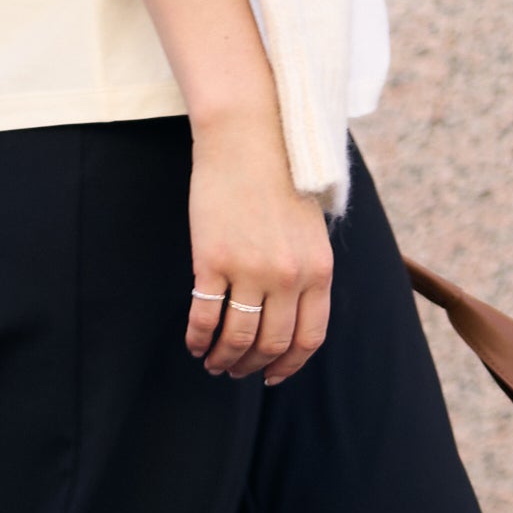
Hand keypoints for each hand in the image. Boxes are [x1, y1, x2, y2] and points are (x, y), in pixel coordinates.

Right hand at [187, 116, 332, 386]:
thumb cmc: (279, 177)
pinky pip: (205, 315)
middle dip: (252, 366)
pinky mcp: (213, 259)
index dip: (289, 364)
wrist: (250, 137)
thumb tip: (290, 315)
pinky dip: (198, 337)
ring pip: (238, 337)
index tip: (272, 376)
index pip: (308, 338)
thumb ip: (307, 272)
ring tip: (213, 363)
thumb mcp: (310, 229)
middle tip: (236, 372)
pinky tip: (194, 342)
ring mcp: (250, 269)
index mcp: (319, 271)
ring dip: (224, 358)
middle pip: (272, 344)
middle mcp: (289, 276)